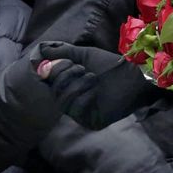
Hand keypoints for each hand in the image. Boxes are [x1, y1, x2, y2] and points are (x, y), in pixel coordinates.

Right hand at [31, 42, 163, 129]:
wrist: (131, 76)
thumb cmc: (108, 65)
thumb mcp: (82, 55)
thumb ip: (62, 53)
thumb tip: (41, 51)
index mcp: (69, 84)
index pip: (49, 81)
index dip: (52, 71)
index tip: (63, 62)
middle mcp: (72, 99)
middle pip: (54, 91)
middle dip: (66, 76)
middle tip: (82, 68)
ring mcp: (81, 112)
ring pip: (63, 101)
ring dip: (77, 85)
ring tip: (92, 78)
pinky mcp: (90, 121)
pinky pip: (77, 110)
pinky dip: (85, 97)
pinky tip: (97, 92)